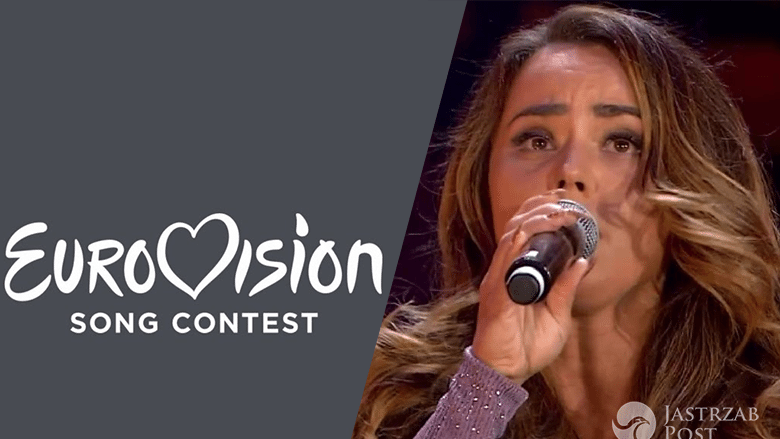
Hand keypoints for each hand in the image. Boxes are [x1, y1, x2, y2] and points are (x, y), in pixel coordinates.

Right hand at [471, 191, 589, 384]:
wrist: (507, 373)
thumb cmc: (528, 348)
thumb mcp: (558, 315)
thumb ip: (566, 288)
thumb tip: (583, 260)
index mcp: (517, 276)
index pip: (523, 234)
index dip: (540, 214)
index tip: (564, 203)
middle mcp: (504, 271)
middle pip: (516, 226)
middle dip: (539, 207)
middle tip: (563, 198)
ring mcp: (498, 279)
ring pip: (512, 234)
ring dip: (536, 217)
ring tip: (558, 208)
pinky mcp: (496, 290)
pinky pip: (508, 255)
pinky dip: (524, 237)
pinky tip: (541, 227)